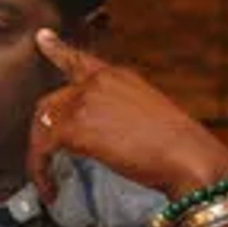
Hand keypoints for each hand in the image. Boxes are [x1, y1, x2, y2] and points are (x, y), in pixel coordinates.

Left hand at [28, 29, 227, 204]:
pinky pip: (42, 148)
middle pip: (51, 102)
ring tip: (46, 180)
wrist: (189, 157)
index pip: (80, 60)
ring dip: (39, 156)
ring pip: (42, 126)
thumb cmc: (180, 147)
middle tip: (43, 159)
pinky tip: (49, 188)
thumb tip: (99, 134)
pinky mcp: (75, 127)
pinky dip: (39, 171)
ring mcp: (84, 101)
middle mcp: (97, 82)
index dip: (56, 49)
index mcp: (118, 76)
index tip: (42, 38)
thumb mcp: (148, 116)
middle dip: (43, 133)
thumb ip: (117, 114)